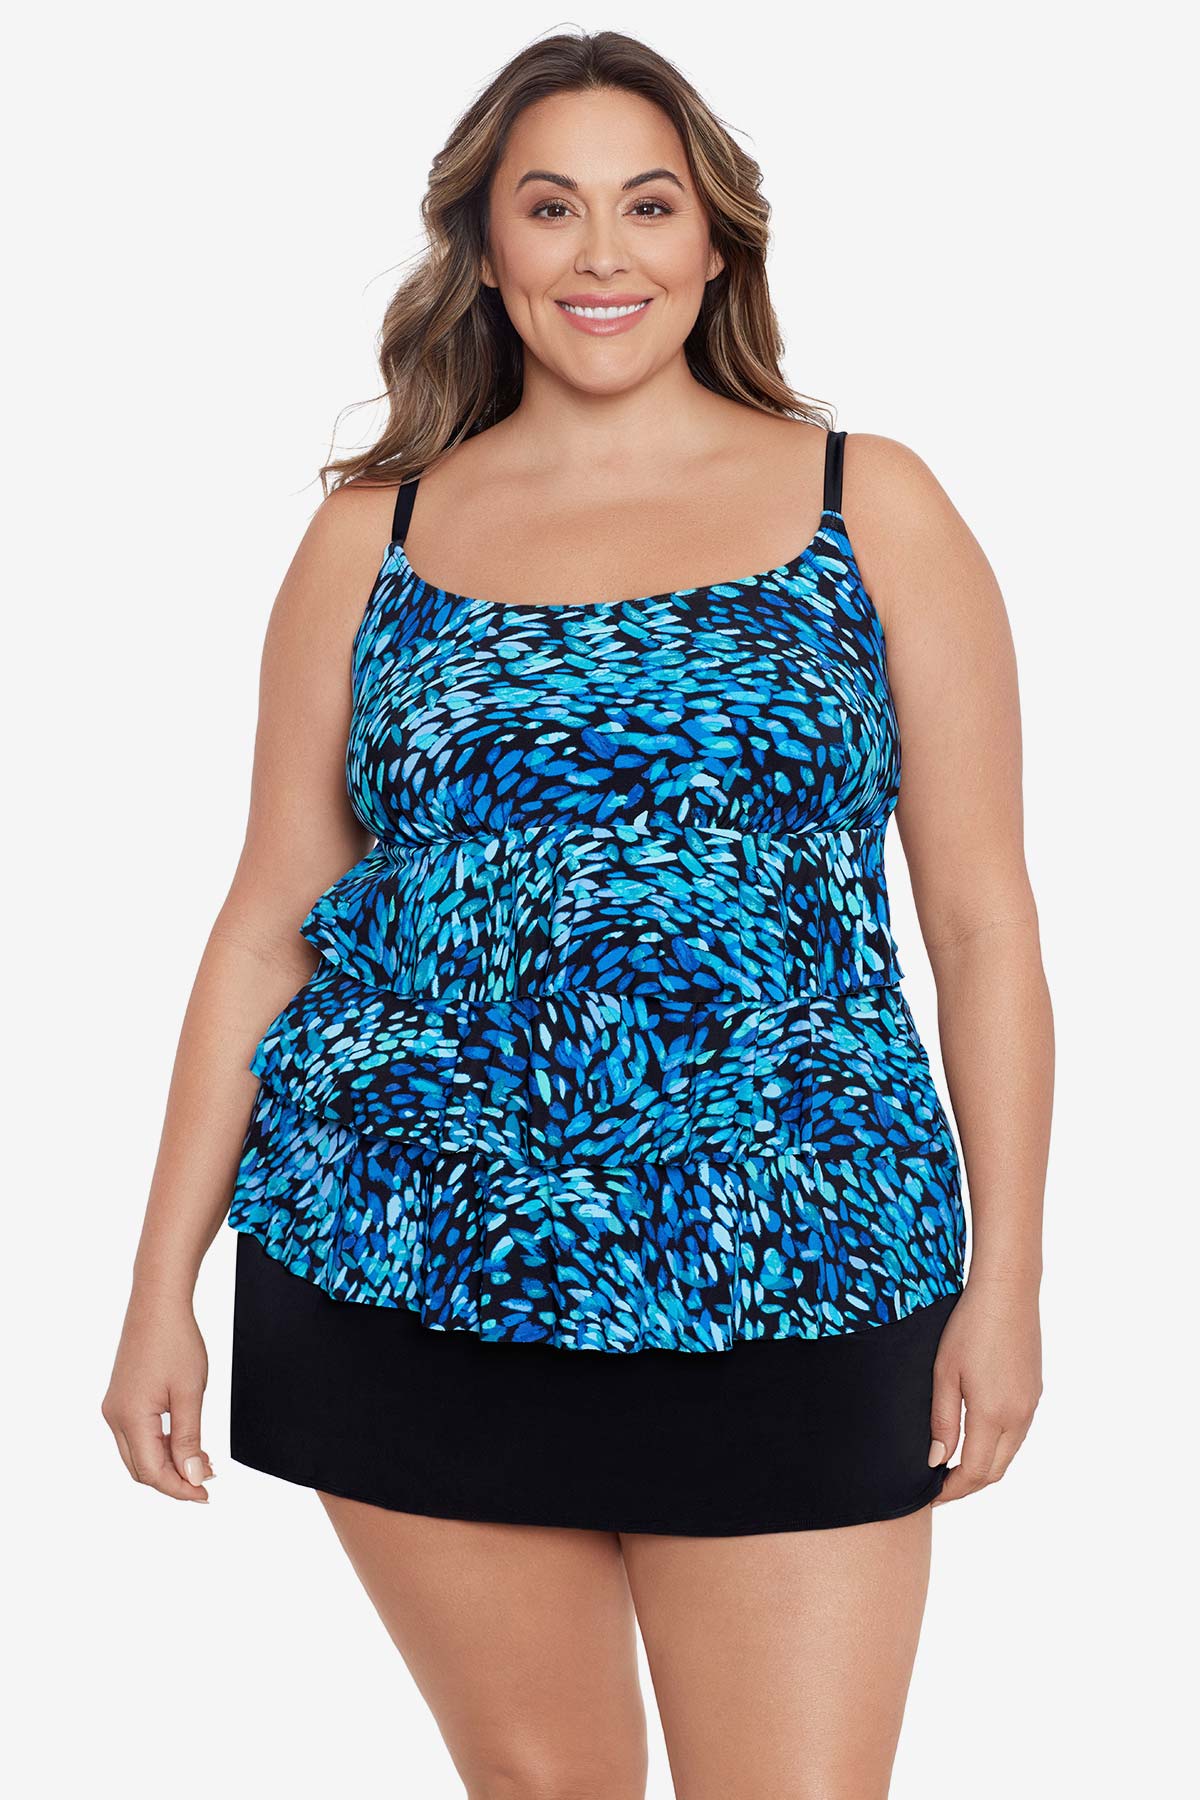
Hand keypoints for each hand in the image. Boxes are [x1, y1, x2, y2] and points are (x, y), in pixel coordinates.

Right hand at [101, 1285, 214, 1501]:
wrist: (158, 1304)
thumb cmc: (175, 1341)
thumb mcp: (190, 1394)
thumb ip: (190, 1439)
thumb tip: (193, 1477)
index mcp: (129, 1418)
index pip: (152, 1472)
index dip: (180, 1488)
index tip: (206, 1494)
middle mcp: (114, 1416)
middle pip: (140, 1469)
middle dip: (173, 1480)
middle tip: (206, 1481)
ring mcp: (115, 1407)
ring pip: (137, 1454)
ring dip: (167, 1464)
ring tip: (201, 1462)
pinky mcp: (121, 1398)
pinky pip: (136, 1435)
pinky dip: (159, 1446)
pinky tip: (184, 1442)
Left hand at [927, 1276, 1041, 1505]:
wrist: (1007, 1292)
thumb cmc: (968, 1327)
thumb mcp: (944, 1373)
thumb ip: (942, 1421)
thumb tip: (936, 1460)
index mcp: (993, 1414)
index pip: (974, 1472)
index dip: (952, 1490)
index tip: (931, 1494)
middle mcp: (1019, 1416)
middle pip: (995, 1470)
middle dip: (968, 1485)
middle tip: (940, 1486)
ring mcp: (1031, 1405)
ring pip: (1008, 1453)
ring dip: (984, 1467)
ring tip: (954, 1465)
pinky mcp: (1034, 1392)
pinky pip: (1017, 1433)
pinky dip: (997, 1446)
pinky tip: (977, 1437)